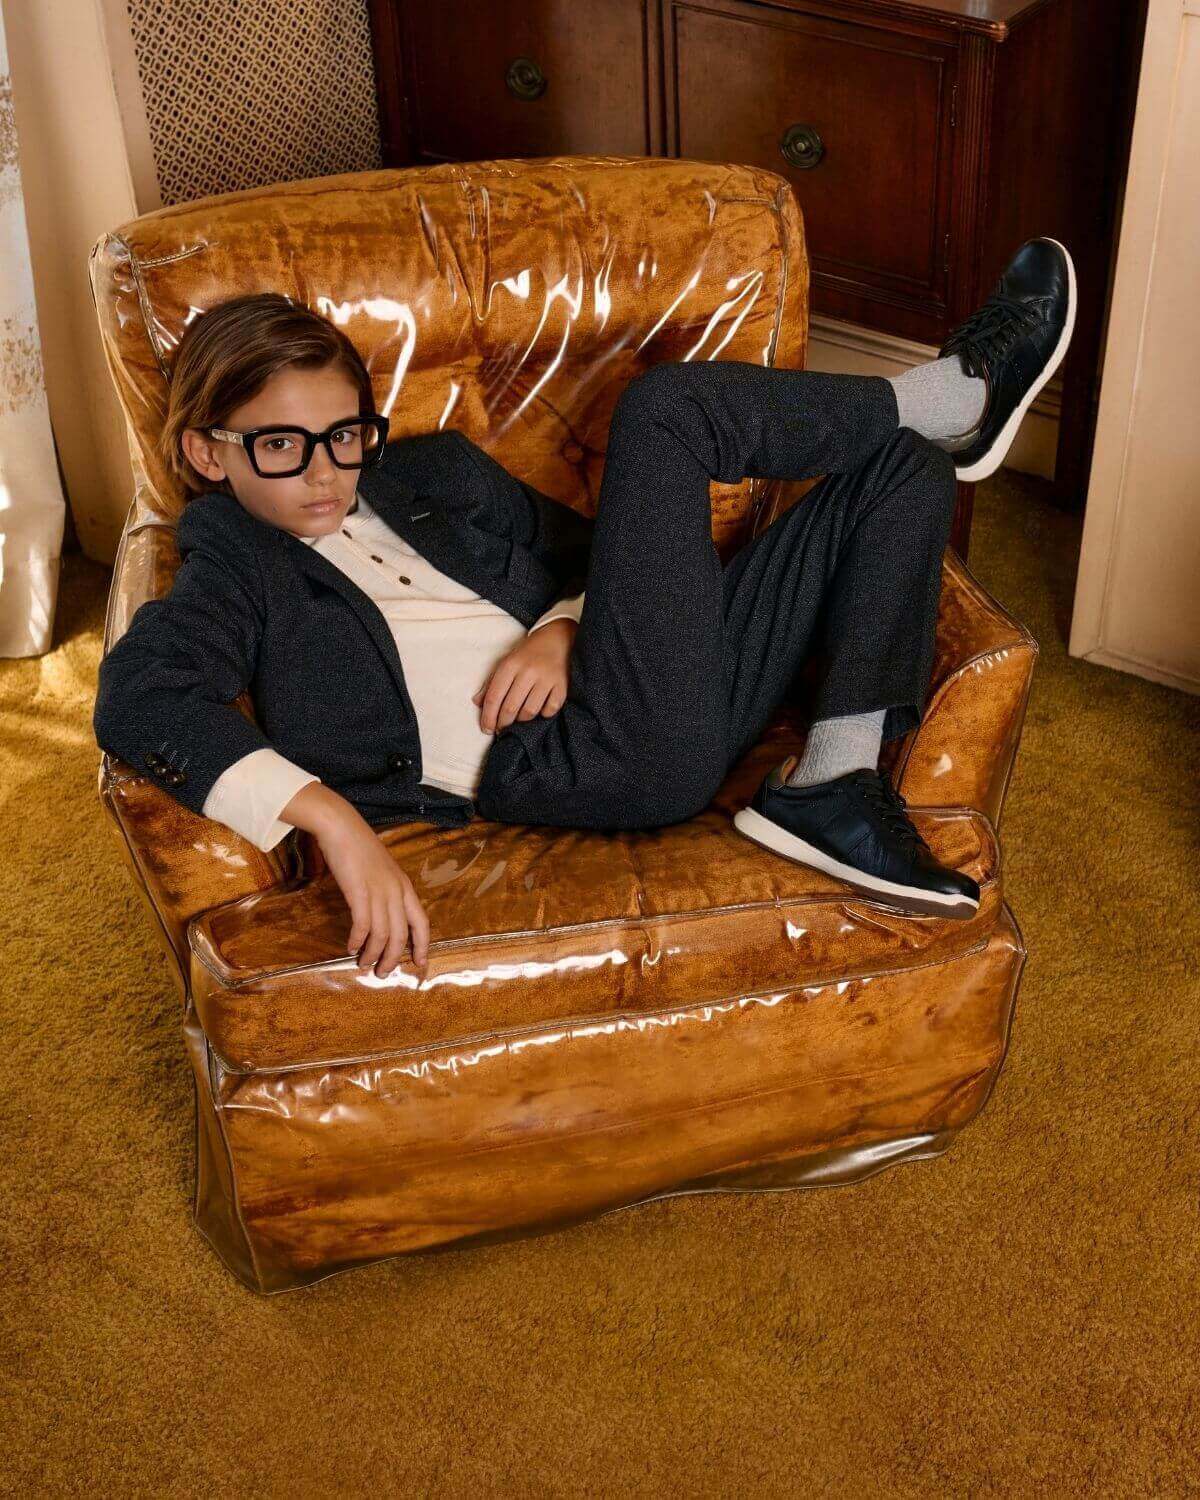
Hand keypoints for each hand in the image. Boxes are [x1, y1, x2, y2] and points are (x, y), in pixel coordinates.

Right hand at [281, 784, 429, 979]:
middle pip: (401, 934)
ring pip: (382, 934)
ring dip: (373, 954)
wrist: (342, 827)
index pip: (422, 923)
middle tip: (383, 973)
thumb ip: (387, 892)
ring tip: (364, 965)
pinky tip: (351, 947)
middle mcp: (396, 891)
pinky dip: (358, 940)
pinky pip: (362, 925)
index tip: (419, 963)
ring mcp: (379, 891)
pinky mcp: (359, 891)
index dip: (422, 945)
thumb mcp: (382, 871)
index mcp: (405, 886)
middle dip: (393, 958)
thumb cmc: (359, 848)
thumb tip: (383, 916)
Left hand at [472, 618, 576, 732]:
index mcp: (510, 665)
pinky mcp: (562, 685)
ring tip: (519, 719)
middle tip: (501, 728)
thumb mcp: (506, 662)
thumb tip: (478, 703)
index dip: (488, 717)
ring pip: (529, 712)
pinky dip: (544, 714)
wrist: (556, 637)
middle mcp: (528, 671)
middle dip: (503, 723)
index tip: (487, 729)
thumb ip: (491, 682)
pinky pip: (550, 709)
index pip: (494, 697)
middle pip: (510, 708)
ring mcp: (547, 678)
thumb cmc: (527, 653)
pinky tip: (539, 710)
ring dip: (522, 720)